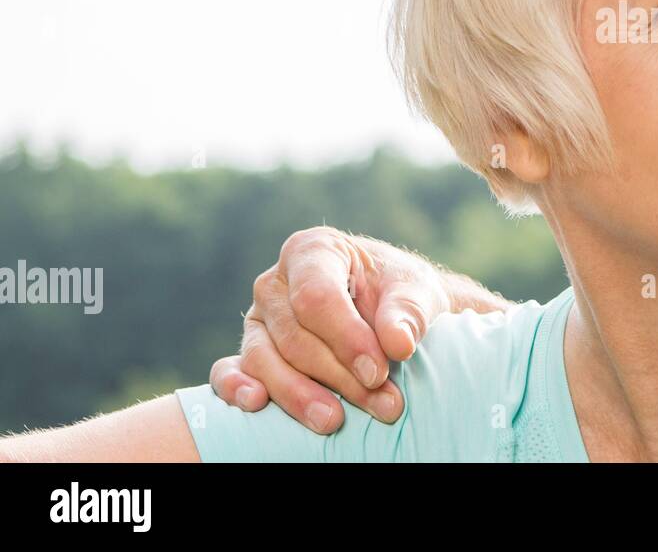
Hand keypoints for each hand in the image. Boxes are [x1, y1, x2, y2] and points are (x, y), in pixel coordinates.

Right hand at [209, 225, 446, 433]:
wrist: (393, 314)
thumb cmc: (400, 295)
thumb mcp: (416, 293)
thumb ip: (408, 313)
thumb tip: (398, 344)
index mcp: (314, 250)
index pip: (316, 297)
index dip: (346, 338)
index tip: (379, 371)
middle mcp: (277, 283)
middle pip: (295, 336)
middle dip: (338, 376)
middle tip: (383, 403)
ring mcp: (258, 319)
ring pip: (265, 360)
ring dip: (300, 396)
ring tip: (335, 421)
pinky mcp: (250, 353)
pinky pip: (227, 371)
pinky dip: (235, 388)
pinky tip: (256, 404)